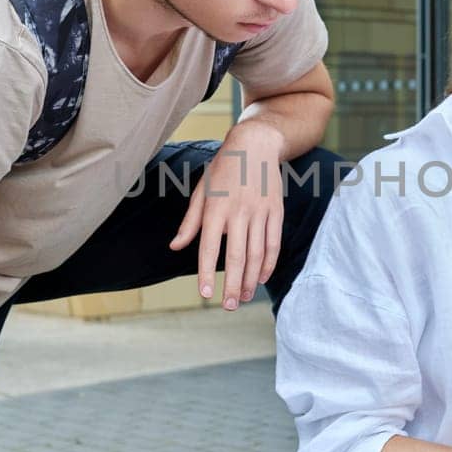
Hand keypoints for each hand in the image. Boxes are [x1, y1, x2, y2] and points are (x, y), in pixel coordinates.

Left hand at [170, 123, 285, 310]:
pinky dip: (268, 263)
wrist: (255, 145)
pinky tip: (261, 278)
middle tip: (229, 306)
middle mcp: (238, 211)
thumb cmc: (223, 169)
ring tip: (244, 297)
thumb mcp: (201, 190)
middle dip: (233, 285)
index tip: (205, 295)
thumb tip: (176, 247)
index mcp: (215, 207)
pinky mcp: (276, 211)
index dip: (206, 273)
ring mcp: (260, 211)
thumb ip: (190, 222)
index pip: (209, 247)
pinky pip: (273, 242)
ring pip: (257, 253)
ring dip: (251, 279)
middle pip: (236, 256)